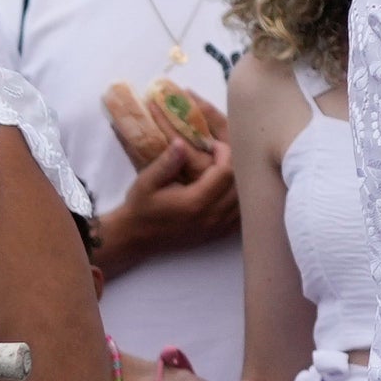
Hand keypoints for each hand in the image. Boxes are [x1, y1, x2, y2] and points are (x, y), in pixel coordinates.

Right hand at [96, 125, 235, 278]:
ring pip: (244, 200)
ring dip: (240, 181)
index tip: (212, 145)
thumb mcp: (146, 182)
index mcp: (195, 202)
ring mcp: (217, 228)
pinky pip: (240, 215)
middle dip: (235, 164)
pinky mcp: (217, 234)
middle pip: (240, 185)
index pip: (226, 172)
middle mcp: (211, 216)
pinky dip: (240, 200)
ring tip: (226, 168)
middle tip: (222, 154)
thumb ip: (166, 162)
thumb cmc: (141, 208)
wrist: (136, 238)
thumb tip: (181, 142)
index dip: (225, 153)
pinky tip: (230, 189)